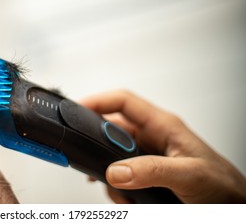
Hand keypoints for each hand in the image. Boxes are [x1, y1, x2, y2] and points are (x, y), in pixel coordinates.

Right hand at [81, 89, 245, 202]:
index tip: (77, 108)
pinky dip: (114, 185)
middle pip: (112, 132)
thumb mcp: (190, 174)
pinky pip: (119, 175)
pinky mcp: (144, 174)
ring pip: (112, 157)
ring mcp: (146, 157)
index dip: (99, 100)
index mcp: (163, 126)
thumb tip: (116, 170)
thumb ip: (153, 170)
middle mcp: (152, 139)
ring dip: (107, 173)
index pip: (124, 102)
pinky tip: (120, 194)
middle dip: (98, 147)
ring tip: (119, 190)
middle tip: (90, 162)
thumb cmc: (223, 185)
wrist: (231, 207)